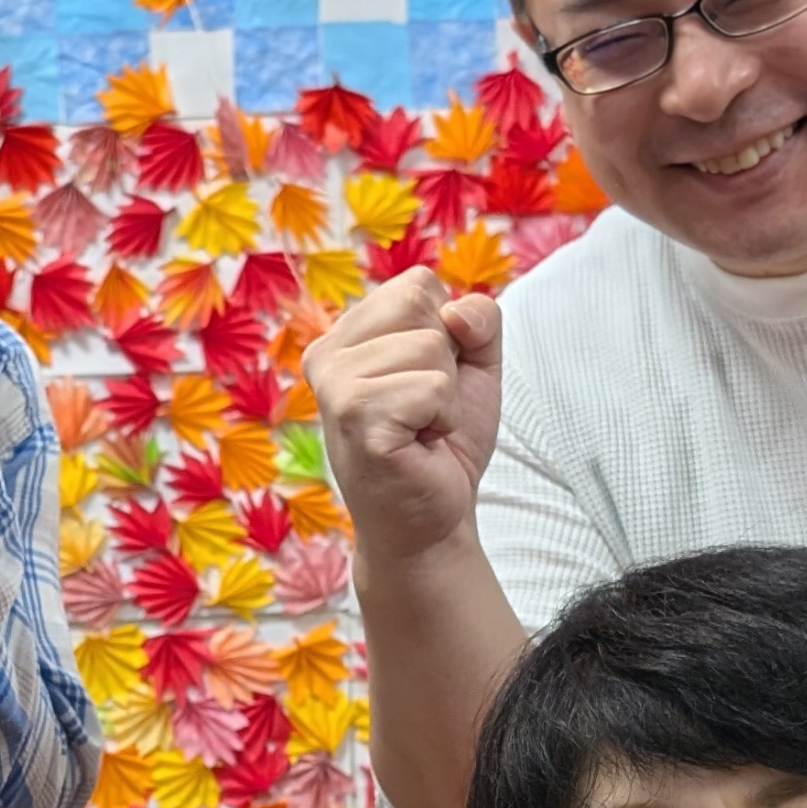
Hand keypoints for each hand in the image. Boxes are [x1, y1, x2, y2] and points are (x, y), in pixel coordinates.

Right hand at [307, 271, 503, 564]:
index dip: (447, 332)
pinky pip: (434, 387)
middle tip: (424, 409)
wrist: (432, 523)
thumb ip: (478, 320)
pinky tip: (418, 444)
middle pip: (422, 304)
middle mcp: (327, 354)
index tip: (428, 383)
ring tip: (420, 429)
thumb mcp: (473, 366)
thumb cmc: (443, 444)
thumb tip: (455, 312)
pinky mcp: (354, 417)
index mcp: (345, 335)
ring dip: (446, 395)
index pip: (418, 284)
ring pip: (432, 345)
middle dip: (447, 359)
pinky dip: (443, 419)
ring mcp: (334, 385)